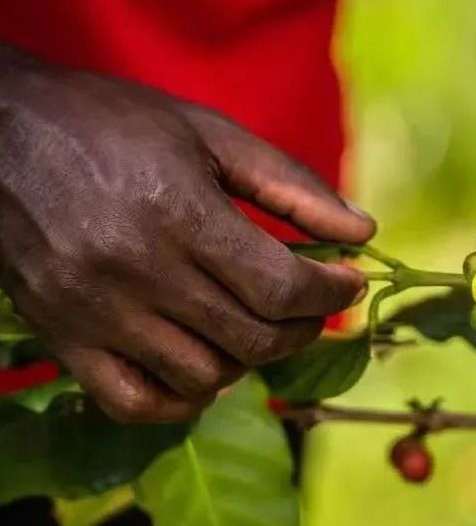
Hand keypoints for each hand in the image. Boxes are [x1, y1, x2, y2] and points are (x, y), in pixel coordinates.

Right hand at [0, 49, 374, 421]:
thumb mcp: (210, 133)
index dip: (332, 293)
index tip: (350, 280)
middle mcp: (135, 272)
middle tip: (312, 304)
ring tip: (256, 324)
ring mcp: (93, 314)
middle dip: (304, 327)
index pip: (282, 287)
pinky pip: (134, 403)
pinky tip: (202, 366)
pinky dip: (181, 399)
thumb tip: (364, 231)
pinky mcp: (61, 338)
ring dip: (249, 360)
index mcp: (178, 213)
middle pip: (253, 339)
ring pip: (204, 378)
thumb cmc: (112, 122)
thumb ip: (291, 185)